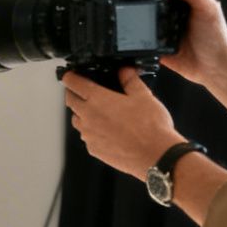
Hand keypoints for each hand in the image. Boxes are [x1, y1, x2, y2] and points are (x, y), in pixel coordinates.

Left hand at [61, 66, 182, 179]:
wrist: (155, 156)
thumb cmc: (150, 127)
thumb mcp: (144, 96)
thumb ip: (130, 81)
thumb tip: (125, 71)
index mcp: (98, 99)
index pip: (73, 83)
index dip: (70, 76)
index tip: (71, 75)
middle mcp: (88, 117)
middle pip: (70, 101)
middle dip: (73, 93)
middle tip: (81, 90)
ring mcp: (89, 135)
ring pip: (77, 120)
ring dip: (81, 113)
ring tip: (96, 111)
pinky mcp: (94, 149)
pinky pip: (86, 136)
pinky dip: (91, 131)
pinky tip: (105, 130)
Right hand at [140, 0, 226, 85]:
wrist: (214, 68)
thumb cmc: (216, 37)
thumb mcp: (208, 9)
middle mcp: (174, 9)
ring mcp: (164, 25)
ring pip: (144, 11)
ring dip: (133, 5)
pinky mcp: (157, 42)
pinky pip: (141, 35)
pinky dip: (133, 30)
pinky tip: (124, 26)